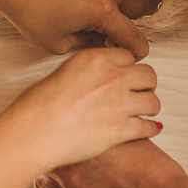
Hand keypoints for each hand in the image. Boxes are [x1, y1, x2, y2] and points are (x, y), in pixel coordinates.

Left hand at [0, 0, 149, 58]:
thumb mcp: (58, 43)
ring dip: (100, 15)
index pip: (133, 37)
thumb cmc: (28, 8)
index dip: (134, 52)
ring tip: (71, 21)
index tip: (130, 59)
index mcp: (102, 10)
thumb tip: (100, 45)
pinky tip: (68, 6)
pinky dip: (91, 0)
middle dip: (109, 32)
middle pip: (121, 19)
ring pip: (111, 4)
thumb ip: (87, 47)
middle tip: (86, 41)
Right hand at [0, 49, 161, 168]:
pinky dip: (150, 129)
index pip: (128, 55)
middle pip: (149, 75)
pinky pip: (148, 127)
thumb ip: (84, 73)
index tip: (127, 75)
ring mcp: (119, 104)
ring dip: (150, 107)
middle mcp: (112, 78)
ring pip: (153, 101)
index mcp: (96, 59)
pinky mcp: (121, 129)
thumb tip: (90, 81)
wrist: (33, 132)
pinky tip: (148, 129)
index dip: (129, 67)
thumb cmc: (36, 107)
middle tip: (140, 92)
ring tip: (145, 112)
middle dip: (146, 84)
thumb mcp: (61, 73)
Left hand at [34, 139, 187, 187]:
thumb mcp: (131, 139)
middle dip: (51, 152)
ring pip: (46, 184)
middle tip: (58, 146)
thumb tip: (102, 124)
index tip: (57, 128)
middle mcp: (71, 176)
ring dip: (53, 176)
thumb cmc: (155, 174)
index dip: (54, 132)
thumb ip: (109, 131)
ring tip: (66, 169)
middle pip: (44, 159)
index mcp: (83, 150)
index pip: (51, 136)